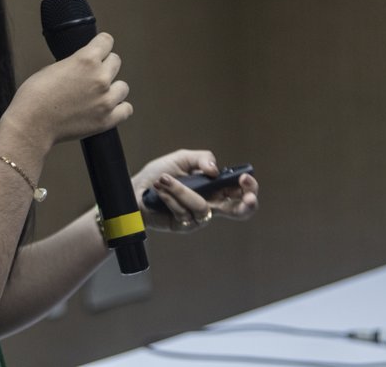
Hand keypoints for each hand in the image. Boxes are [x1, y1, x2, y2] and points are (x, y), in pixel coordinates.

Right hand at [0, 32, 132, 150]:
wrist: (32, 124)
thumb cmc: (35, 96)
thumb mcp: (53, 67)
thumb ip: (74, 64)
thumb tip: (82, 67)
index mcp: (86, 60)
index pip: (107, 41)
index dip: (101, 45)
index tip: (99, 49)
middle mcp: (100, 77)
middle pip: (116, 62)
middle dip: (105, 66)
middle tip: (93, 75)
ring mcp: (106, 100)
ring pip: (123, 86)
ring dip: (113, 88)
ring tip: (100, 94)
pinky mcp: (106, 120)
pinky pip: (126, 109)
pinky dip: (119, 108)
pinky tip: (109, 108)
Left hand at [131, 149, 258, 232]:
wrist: (136, 189)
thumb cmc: (159, 174)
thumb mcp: (182, 158)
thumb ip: (201, 158)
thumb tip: (215, 170)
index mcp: (215, 187)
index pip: (240, 191)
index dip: (249, 188)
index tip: (245, 179)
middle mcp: (210, 203)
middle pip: (239, 211)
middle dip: (248, 204)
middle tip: (249, 197)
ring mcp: (198, 217)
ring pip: (203, 207)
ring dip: (183, 190)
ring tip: (164, 179)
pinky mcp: (184, 226)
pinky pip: (183, 213)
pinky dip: (170, 197)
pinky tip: (159, 190)